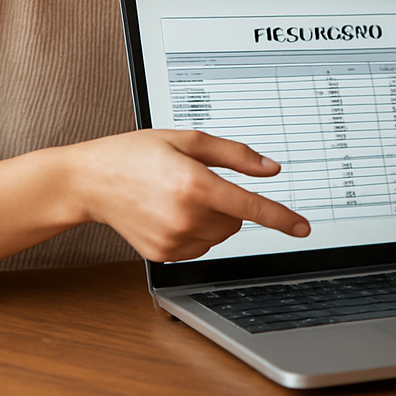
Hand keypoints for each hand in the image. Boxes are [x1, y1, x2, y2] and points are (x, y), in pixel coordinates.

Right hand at [72, 129, 309, 261]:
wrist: (92, 180)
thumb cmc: (137, 154)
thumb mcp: (189, 140)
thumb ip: (235, 155)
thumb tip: (270, 169)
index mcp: (194, 185)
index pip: (250, 207)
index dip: (281, 217)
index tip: (303, 228)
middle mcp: (184, 217)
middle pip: (237, 220)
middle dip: (229, 202)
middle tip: (196, 181)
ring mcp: (172, 241)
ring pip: (221, 234)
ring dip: (213, 217)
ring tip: (178, 195)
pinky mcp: (163, 255)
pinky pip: (201, 245)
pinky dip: (197, 230)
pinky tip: (170, 212)